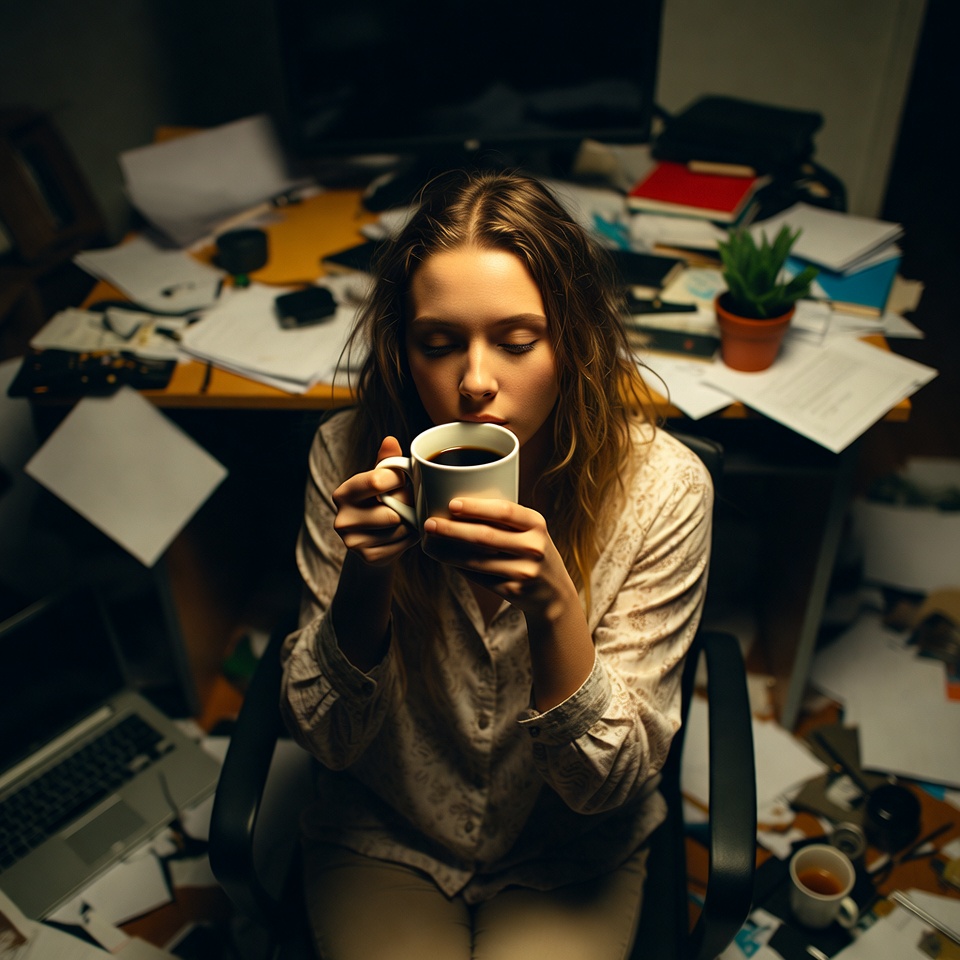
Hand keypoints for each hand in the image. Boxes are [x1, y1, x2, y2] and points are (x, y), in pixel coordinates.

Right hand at [332, 437, 417, 566]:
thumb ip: (386, 462)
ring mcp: (353, 542)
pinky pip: (401, 544)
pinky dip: (409, 539)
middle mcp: (342, 519)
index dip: (399, 479)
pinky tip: (404, 533)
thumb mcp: (380, 480)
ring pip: (399, 528)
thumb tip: (390, 440)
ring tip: (407, 517)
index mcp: (343, 493)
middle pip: (390, 511)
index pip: (376, 481)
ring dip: (411, 522)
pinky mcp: (368, 558)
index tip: (404, 479)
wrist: (374, 540)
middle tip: (410, 503)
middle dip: (408, 505)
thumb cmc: (379, 501)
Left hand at [422, 498, 577, 619]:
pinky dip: (458, 567)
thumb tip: (455, 506)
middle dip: (452, 529)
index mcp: (536, 523)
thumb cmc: (532, 550)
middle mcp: (533, 547)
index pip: (504, 511)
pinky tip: (445, 559)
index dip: (476, 507)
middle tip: (429, 523)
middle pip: (485, 536)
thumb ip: (504, 518)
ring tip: (429, 543)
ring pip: (477, 560)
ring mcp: (524, 572)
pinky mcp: (513, 591)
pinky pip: (478, 577)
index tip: (451, 504)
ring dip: (448, 552)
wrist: (553, 592)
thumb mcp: (529, 530)